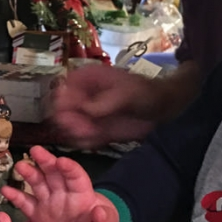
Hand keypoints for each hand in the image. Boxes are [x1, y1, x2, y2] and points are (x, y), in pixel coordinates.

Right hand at [0, 146, 118, 221]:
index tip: (60, 161)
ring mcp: (49, 202)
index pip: (76, 178)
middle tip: (35, 151)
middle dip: (45, 161)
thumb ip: (105, 220)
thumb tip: (100, 212)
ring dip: (29, 173)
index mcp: (82, 196)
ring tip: (20, 167)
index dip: (69, 169)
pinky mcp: (38, 214)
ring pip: (38, 183)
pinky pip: (26, 203)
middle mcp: (63, 194)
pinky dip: (16, 196)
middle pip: (54, 173)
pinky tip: (6, 191)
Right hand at [46, 66, 160, 147]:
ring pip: (68, 127)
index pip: (62, 89)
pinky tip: (98, 140)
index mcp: (86, 79)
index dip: (62, 102)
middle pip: (60, 110)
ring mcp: (87, 115)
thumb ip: (105, 102)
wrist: (161, 110)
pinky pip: (81, 139)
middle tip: (84, 128)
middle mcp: (81, 97)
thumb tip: (85, 109)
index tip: (71, 113)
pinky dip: (85, 142)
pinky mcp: (94, 131)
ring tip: (94, 134)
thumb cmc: (144, 93)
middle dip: (68, 121)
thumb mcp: (126, 94)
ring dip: (75, 133)